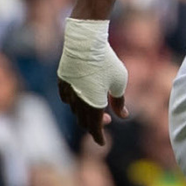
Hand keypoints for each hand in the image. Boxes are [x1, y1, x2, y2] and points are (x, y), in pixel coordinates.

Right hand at [57, 19, 129, 145]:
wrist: (85, 42)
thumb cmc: (107, 61)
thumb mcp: (120, 81)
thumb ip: (120, 102)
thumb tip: (123, 116)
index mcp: (94, 104)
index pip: (95, 128)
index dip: (99, 137)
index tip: (102, 143)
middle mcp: (78, 101)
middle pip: (84, 121)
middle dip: (95, 125)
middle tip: (107, 120)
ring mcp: (68, 92)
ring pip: (75, 110)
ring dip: (85, 113)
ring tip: (97, 106)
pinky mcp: (62, 81)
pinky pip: (66, 98)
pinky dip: (74, 103)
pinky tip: (80, 99)